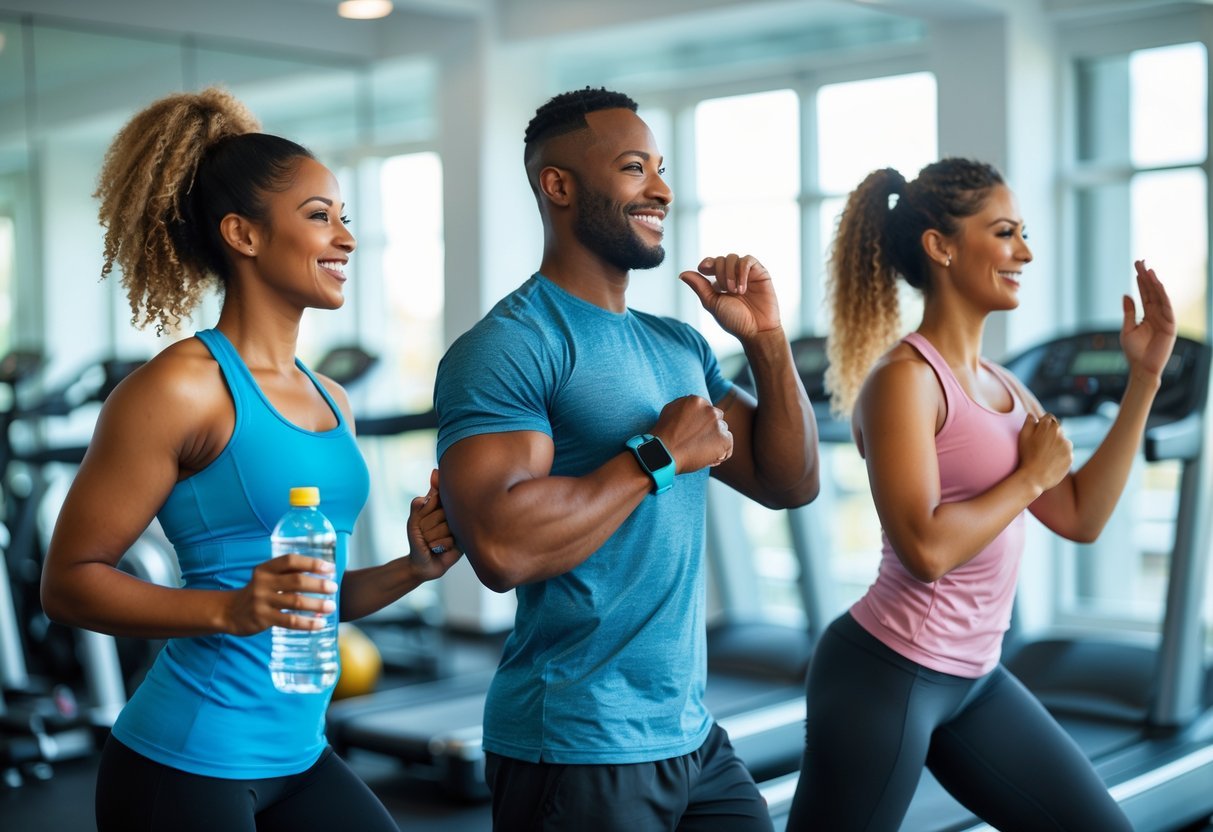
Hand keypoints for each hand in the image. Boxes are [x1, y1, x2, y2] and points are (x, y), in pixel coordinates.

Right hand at [223, 553, 335, 634]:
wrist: (229, 612)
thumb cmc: (257, 592)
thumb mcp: (267, 578)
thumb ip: (288, 574)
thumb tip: (322, 573)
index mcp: (266, 569)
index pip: (291, 561)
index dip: (311, 563)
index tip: (330, 568)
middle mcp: (263, 582)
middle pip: (296, 581)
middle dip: (318, 584)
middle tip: (334, 587)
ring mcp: (262, 601)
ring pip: (295, 602)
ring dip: (316, 604)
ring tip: (331, 607)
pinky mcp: (263, 618)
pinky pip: (289, 621)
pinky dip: (307, 623)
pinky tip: (319, 624)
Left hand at [405, 468, 461, 581]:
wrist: (422, 563)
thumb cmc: (417, 540)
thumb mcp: (413, 520)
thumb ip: (421, 502)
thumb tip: (434, 473)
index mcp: (443, 506)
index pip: (436, 497)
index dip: (425, 511)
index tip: (421, 520)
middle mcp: (454, 514)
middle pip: (439, 513)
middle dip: (426, 527)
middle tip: (427, 534)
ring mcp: (460, 527)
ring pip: (444, 527)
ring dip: (432, 538)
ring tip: (433, 542)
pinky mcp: (464, 542)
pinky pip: (447, 539)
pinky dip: (438, 545)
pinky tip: (439, 549)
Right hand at [651, 395, 732, 473]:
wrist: (664, 452)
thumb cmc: (663, 435)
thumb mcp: (670, 411)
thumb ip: (684, 406)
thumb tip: (692, 410)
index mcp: (697, 401)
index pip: (707, 410)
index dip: (702, 422)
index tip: (695, 432)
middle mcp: (710, 410)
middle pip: (717, 419)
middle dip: (710, 429)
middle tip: (699, 442)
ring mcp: (718, 424)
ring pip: (723, 432)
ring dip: (715, 441)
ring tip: (701, 452)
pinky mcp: (723, 439)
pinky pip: (728, 446)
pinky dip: (722, 453)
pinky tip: (711, 458)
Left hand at [679, 254, 782, 340]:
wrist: (756, 330)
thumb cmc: (736, 320)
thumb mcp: (713, 303)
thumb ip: (699, 287)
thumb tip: (682, 274)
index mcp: (720, 283)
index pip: (711, 263)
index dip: (707, 263)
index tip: (703, 269)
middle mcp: (733, 276)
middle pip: (721, 259)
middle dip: (720, 273)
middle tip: (727, 290)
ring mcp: (747, 274)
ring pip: (733, 258)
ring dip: (730, 273)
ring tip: (735, 291)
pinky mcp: (760, 273)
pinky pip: (748, 260)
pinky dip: (742, 271)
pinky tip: (742, 287)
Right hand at [1017, 412, 1072, 493]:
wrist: (1034, 477)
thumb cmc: (1026, 456)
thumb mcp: (1023, 436)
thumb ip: (1029, 422)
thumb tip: (1032, 415)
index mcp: (1049, 426)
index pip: (1049, 417)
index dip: (1043, 423)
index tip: (1038, 431)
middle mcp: (1061, 434)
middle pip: (1057, 430)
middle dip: (1050, 434)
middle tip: (1039, 446)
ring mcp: (1067, 446)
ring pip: (1062, 442)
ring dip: (1056, 445)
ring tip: (1044, 456)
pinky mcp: (1071, 457)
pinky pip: (1066, 454)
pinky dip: (1060, 456)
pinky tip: (1050, 462)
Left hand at [1121, 260, 1177, 380]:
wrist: (1142, 368)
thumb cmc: (1134, 351)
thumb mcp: (1127, 329)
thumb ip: (1129, 312)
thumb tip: (1126, 295)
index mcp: (1146, 315)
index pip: (1144, 294)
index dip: (1141, 280)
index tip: (1137, 266)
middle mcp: (1156, 315)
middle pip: (1152, 292)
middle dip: (1146, 277)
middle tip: (1140, 262)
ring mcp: (1164, 319)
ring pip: (1160, 297)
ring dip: (1154, 283)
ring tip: (1148, 270)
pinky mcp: (1170, 325)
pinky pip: (1167, 307)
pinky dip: (1163, 295)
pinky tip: (1158, 284)